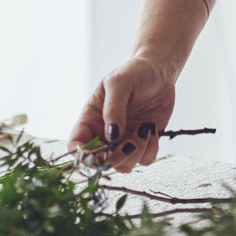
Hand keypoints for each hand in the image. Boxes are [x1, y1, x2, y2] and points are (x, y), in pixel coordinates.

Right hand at [67, 55, 175, 172]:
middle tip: (130, 143)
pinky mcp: (143, 143)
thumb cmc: (134, 72)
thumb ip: (113, 108)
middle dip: (115, 158)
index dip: (83, 155)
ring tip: (145, 128)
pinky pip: (144, 160)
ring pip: (123, 165)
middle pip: (100, 162)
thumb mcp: (119, 83)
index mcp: (90, 119)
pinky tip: (152, 129)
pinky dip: (150, 150)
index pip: (76, 145)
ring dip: (136, 153)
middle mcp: (105, 134)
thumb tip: (112, 135)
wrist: (159, 70)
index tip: (99, 152)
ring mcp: (124, 140)